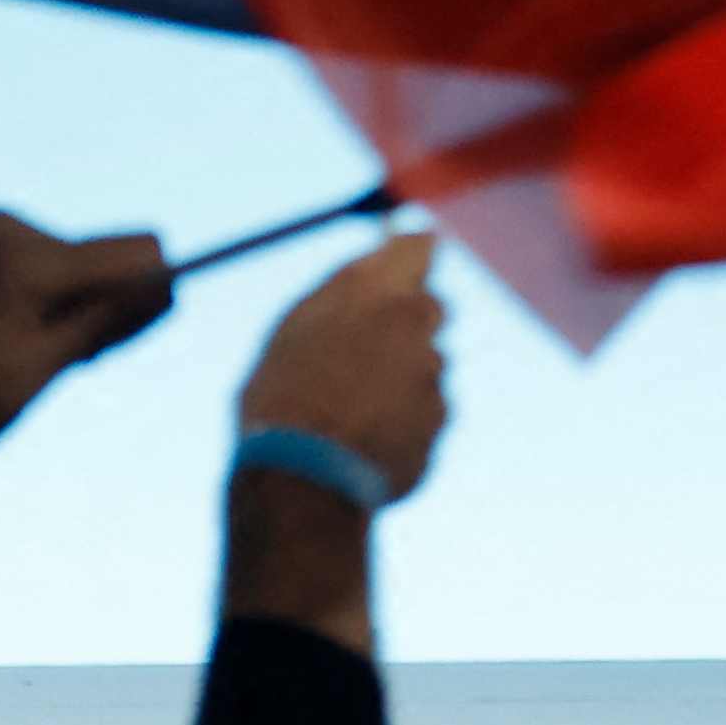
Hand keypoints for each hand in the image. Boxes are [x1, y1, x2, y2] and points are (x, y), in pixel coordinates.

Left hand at [0, 209, 174, 539]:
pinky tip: (10, 342)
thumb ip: (105, 323)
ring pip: (82, 267)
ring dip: (74, 313)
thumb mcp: (39, 370)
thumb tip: (167, 285)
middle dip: (109, 310)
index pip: (140, 249)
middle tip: (61, 365)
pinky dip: (48, 304)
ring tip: (23, 359)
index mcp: (34, 260)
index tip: (129, 341)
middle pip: (112, 257)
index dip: (156, 292)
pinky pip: (51, 265)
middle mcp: (18, 229)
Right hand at [237, 230, 447, 495]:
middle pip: (430, 307)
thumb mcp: (297, 327)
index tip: (405, 257)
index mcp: (373, 287)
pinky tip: (364, 440)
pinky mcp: (441, 420)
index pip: (418, 246)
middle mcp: (412, 321)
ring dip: (402, 377)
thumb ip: (346, 288)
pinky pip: (427, 411)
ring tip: (348, 409)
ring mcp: (432, 373)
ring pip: (427, 363)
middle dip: (407, 323)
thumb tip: (385, 248)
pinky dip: (404, 420)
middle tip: (364, 349)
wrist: (303, 478)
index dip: (412, 252)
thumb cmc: (284, 395)